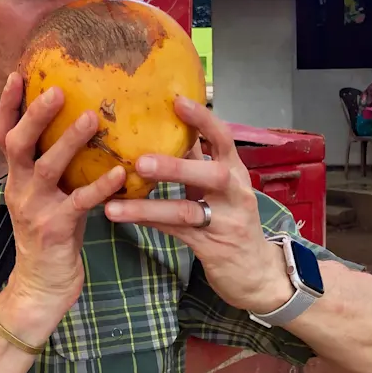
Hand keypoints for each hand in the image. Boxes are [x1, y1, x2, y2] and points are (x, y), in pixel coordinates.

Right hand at [0, 73, 126, 328]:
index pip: (3, 135)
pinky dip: (100, 185)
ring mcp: (35, 209)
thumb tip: (81, 128)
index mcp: (16, 178)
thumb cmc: (52, 236)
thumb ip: (54, 167)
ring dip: (68, 141)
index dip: (8, 105)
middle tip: (57, 89)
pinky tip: (121, 171)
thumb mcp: (46, 197)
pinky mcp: (56, 229)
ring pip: (47, 167)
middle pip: (16, 144)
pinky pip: (80, 201)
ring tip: (91, 118)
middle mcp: (19, 189)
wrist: (41, 286)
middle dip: (33, 114)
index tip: (18, 72)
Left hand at [103, 97, 292, 313]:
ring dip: (149, 205)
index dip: (202, 119)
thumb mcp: (219, 186)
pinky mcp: (212, 247)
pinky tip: (123, 217)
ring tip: (114, 203)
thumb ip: (198, 160)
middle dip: (176, 165)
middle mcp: (235, 193)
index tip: (177, 101)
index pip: (223, 138)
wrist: (257, 271)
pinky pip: (175, 233)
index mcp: (235, 171)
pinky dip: (148, 223)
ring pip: (187, 210)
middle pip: (211, 173)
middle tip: (140, 160)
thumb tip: (169, 127)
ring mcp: (225, 221)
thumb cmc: (231, 219)